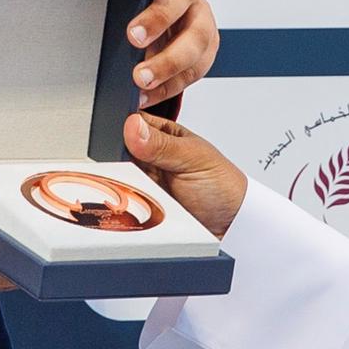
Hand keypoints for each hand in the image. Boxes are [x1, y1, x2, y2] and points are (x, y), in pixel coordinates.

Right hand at [121, 110, 248, 237]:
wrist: (231, 225)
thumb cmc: (222, 185)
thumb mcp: (193, 158)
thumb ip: (162, 144)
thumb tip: (133, 126)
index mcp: (163, 134)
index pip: (132, 123)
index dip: (122, 128)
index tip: (122, 140)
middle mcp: (149, 156)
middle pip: (118, 151)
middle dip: (120, 159)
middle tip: (135, 168)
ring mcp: (143, 180)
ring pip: (117, 176)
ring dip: (122, 181)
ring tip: (141, 186)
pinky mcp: (141, 203)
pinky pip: (123, 200)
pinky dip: (125, 200)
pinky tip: (135, 200)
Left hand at [123, 0, 218, 104]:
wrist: (161, 11)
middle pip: (182, 1)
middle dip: (162, 26)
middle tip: (134, 39)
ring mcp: (203, 24)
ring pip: (197, 46)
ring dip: (168, 66)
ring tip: (141, 79)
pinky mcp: (205, 51)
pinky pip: (193, 72)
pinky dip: (168, 86)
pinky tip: (146, 94)